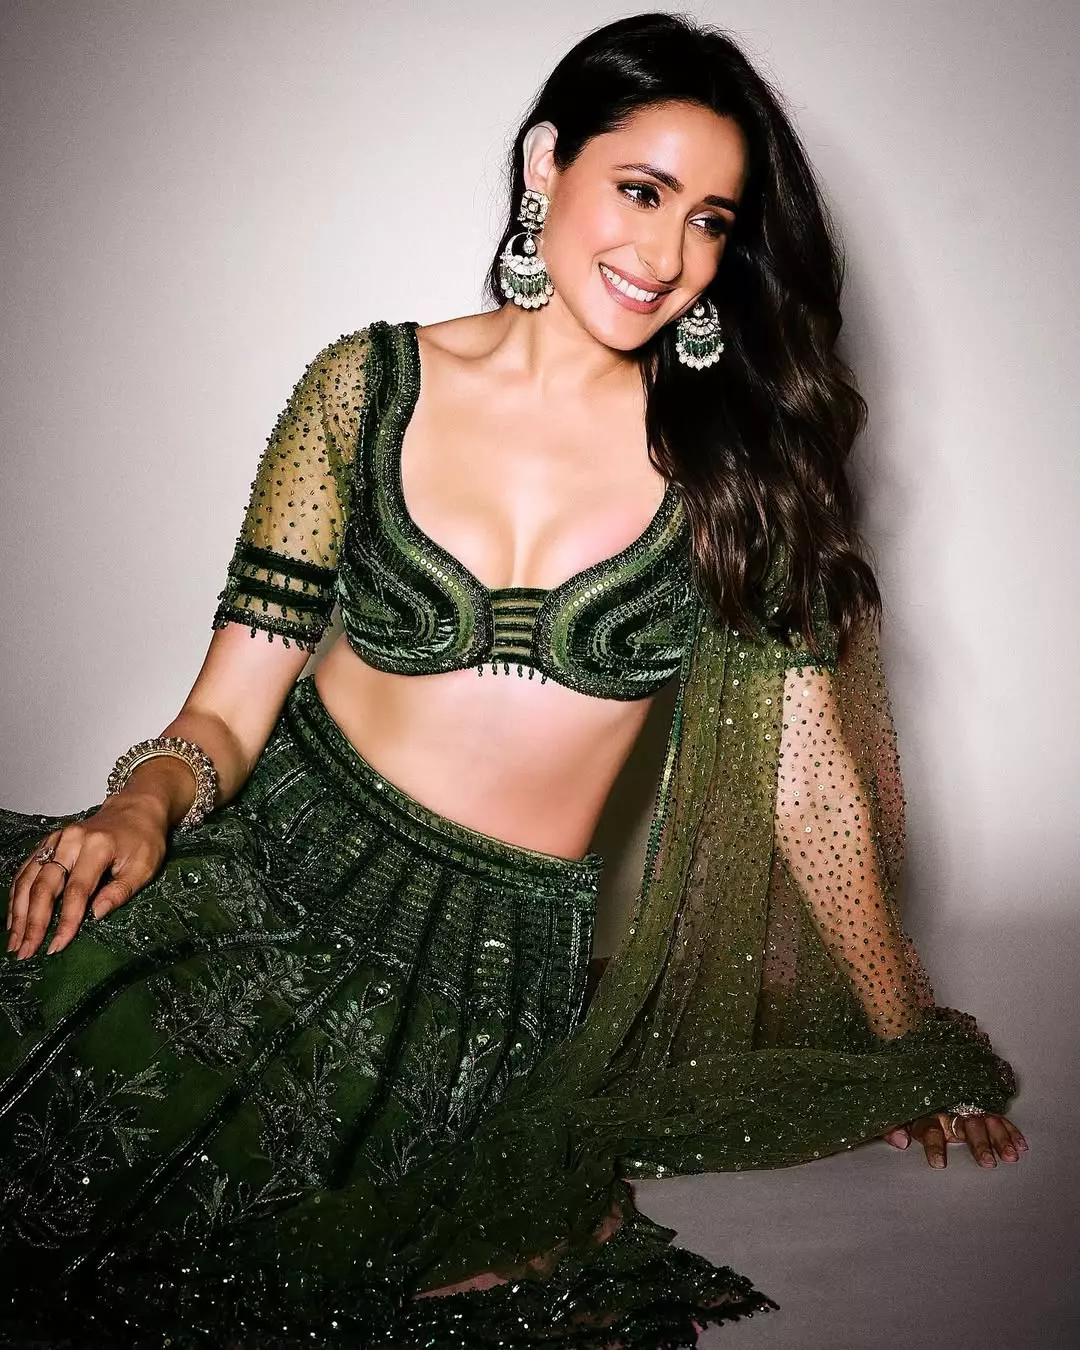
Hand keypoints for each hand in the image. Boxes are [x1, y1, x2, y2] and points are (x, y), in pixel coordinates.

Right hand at [6, 794, 168, 959]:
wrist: (136, 810)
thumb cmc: (143, 839)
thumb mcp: (145, 867)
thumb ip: (121, 891)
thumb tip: (96, 914)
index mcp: (97, 846)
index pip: (76, 890)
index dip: (66, 920)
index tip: (57, 945)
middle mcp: (71, 840)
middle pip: (44, 886)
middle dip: (33, 923)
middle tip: (25, 951)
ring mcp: (56, 840)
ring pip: (29, 879)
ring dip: (18, 913)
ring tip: (15, 942)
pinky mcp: (49, 842)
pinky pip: (26, 870)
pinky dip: (16, 895)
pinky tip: (14, 917)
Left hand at [882, 1112, 1028, 1168]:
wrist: (916, 1066)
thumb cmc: (908, 1100)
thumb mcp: (895, 1113)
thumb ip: (892, 1127)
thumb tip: (900, 1141)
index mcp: (926, 1112)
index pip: (929, 1129)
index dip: (934, 1146)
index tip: (939, 1163)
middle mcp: (949, 1108)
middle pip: (965, 1125)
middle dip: (978, 1143)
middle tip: (988, 1163)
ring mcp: (966, 1106)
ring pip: (986, 1120)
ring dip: (999, 1138)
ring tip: (1010, 1156)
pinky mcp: (979, 1105)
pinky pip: (998, 1116)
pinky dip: (1010, 1130)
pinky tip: (1021, 1145)